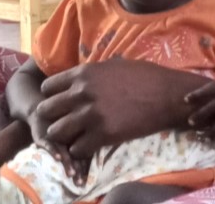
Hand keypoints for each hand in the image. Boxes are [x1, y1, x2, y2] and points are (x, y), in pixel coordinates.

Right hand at [27, 104, 89, 185]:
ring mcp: (56, 138)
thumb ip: (74, 150)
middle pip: (74, 156)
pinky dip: (53, 151)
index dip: (84, 169)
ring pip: (64, 152)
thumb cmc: (55, 129)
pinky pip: (49, 145)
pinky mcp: (43, 137)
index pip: (82, 156)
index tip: (86, 182)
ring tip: (71, 173)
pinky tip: (57, 159)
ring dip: (67, 163)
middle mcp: (68, 139)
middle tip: (79, 182)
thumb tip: (82, 170)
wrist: (40, 114)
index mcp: (76, 140)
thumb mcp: (65, 138)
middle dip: (77, 170)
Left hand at [36, 59, 197, 158]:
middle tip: (66, 122)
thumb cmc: (146, 77)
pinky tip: (91, 144)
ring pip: (57, 132)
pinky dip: (82, 149)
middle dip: (54, 117)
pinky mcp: (103, 135)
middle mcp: (82, 93)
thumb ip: (93, 73)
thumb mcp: (114, 65)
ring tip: (77, 135)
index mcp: (84, 73)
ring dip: (65, 135)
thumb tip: (82, 76)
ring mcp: (91, 115)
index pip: (48, 87)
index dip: (53, 96)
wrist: (168, 96)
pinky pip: (77, 148)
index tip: (62, 103)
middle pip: (46, 110)